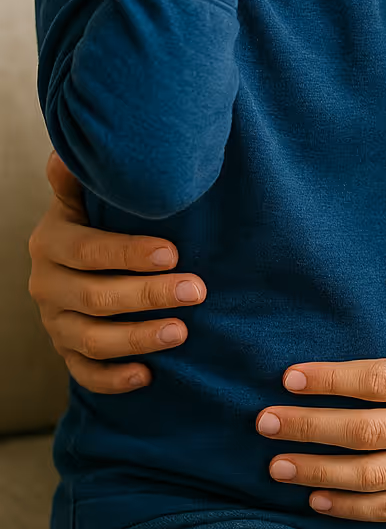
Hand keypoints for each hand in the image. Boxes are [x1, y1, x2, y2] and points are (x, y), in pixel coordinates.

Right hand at [27, 151, 206, 392]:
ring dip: (138, 338)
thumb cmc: (98, 217)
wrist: (80, 257)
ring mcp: (54, 322)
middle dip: (148, 295)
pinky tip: (148, 375)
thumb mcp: (87, 193)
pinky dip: (114, 378)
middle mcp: (46, 284)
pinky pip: (85, 374)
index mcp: (51, 242)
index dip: (128, 253)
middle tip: (197, 290)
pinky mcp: (67, 352)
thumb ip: (82, 176)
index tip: (173, 252)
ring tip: (181, 332)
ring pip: (91, 339)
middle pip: (94, 297)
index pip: (87, 250)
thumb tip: (71, 150)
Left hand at [256, 277, 385, 520]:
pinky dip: (350, 509)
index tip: (289, 376)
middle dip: (309, 428)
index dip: (332, 380)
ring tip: (276, 465)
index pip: (380, 381)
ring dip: (318, 473)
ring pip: (372, 478)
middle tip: (264, 421)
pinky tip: (314, 498)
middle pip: (366, 433)